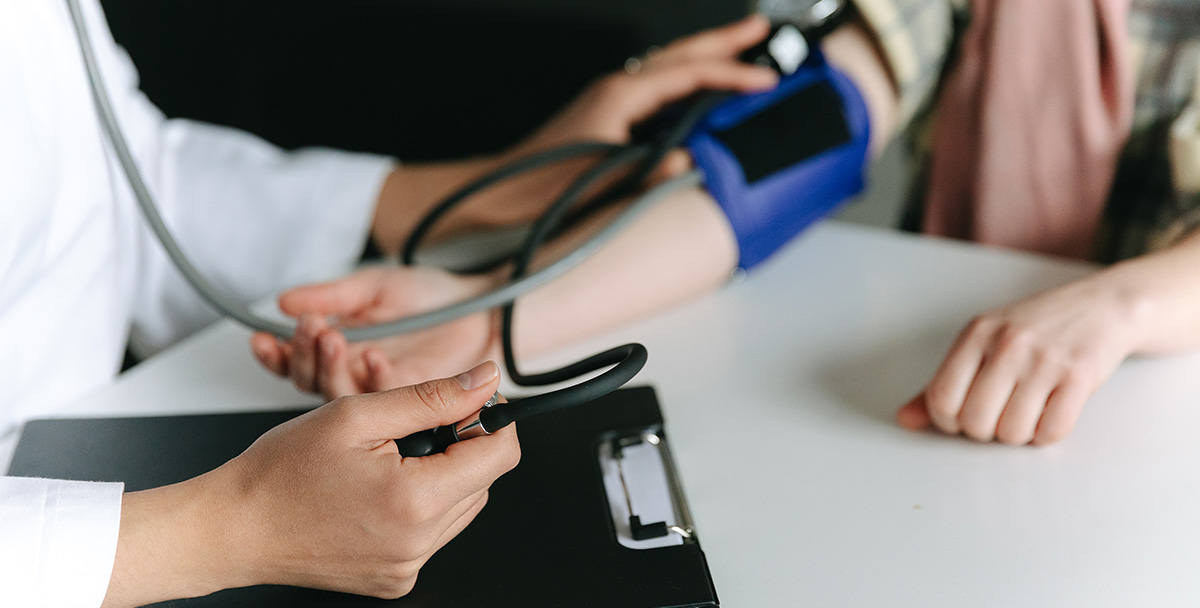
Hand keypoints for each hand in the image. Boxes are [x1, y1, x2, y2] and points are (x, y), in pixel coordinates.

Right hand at [102, 362, 519, 605]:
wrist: (234, 527)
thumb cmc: (280, 472)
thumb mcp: (358, 414)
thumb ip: (432, 396)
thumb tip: (485, 381)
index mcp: (415, 502)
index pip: (500, 456)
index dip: (491, 420)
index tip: (468, 402)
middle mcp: (418, 544)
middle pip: (482, 481)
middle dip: (459, 446)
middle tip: (407, 429)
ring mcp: (407, 567)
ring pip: (460, 506)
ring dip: (439, 476)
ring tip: (386, 460)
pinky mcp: (394, 579)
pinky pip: (432, 533)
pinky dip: (418, 506)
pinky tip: (377, 491)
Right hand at [251, 266, 500, 399]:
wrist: (483, 307)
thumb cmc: (434, 297)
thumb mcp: (376, 286)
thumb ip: (333, 295)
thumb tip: (284, 302)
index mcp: (343, 351)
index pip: (298, 362)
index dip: (278, 353)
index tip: (263, 337)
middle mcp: (358, 378)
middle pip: (313, 383)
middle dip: (304, 355)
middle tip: (312, 328)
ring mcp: (383, 396)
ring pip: (342, 396)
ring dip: (332, 367)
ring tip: (334, 338)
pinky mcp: (411, 405)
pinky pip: (385, 400)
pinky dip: (375, 377)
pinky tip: (373, 355)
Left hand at [511, 15, 778, 171]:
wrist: (501, 192)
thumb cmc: (539, 187)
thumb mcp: (601, 181)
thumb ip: (649, 171)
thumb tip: (688, 160)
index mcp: (620, 95)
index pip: (689, 74)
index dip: (731, 76)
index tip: (764, 81)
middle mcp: (616, 89)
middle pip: (680, 55)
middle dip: (722, 41)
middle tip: (758, 28)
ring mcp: (611, 100)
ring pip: (669, 68)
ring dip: (704, 58)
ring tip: (736, 51)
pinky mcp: (607, 116)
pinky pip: (657, 88)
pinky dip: (685, 82)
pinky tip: (696, 94)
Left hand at [896, 277, 1145, 444]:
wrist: (1100, 307)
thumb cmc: (1034, 330)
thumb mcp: (982, 343)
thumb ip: (942, 382)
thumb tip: (905, 420)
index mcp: (976, 334)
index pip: (941, 399)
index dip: (948, 421)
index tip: (963, 416)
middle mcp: (1008, 344)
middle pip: (975, 422)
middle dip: (984, 431)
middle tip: (998, 414)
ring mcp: (1044, 360)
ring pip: (1012, 432)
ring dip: (1017, 434)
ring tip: (1025, 412)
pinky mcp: (1079, 377)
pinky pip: (1051, 432)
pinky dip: (1046, 435)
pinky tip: (1049, 414)